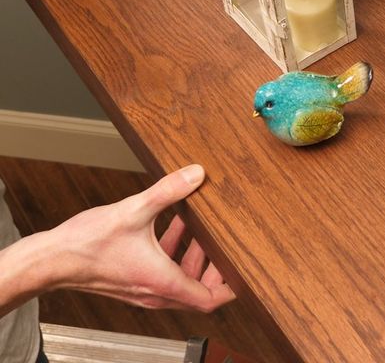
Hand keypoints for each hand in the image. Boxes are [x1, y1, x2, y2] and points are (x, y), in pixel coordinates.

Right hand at [48, 165, 234, 311]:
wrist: (52, 259)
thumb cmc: (88, 244)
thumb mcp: (134, 210)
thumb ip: (169, 191)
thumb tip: (196, 174)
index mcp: (162, 282)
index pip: (210, 299)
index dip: (231, 285)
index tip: (243, 266)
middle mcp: (155, 292)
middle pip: (199, 290)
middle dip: (216, 266)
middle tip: (225, 241)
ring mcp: (143, 288)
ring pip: (182, 280)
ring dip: (195, 256)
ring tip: (203, 228)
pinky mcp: (133, 279)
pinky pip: (164, 271)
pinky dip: (176, 251)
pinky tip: (175, 222)